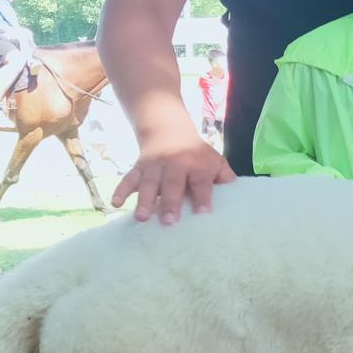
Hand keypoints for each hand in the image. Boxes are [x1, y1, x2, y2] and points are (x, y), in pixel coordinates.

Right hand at [111, 129, 234, 224]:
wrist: (168, 130)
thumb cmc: (196, 153)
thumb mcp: (214, 159)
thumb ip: (225, 175)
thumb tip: (237, 191)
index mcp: (197, 165)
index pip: (201, 182)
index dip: (203, 197)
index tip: (203, 213)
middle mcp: (175, 165)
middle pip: (172, 184)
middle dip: (170, 202)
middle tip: (169, 222)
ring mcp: (154, 166)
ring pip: (149, 183)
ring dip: (145, 200)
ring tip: (142, 218)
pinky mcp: (138, 168)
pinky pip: (128, 179)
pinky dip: (121, 190)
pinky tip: (116, 204)